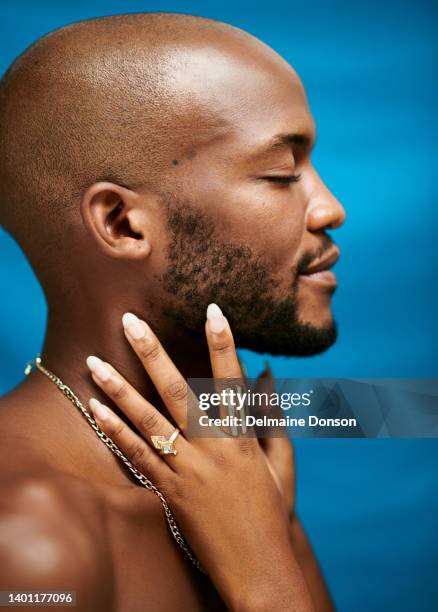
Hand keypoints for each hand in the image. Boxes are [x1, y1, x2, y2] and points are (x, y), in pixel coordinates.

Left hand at [86, 307, 312, 611]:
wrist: (258, 565)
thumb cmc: (272, 510)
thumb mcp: (281, 461)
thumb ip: (273, 414)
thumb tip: (267, 372)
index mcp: (243, 437)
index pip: (231, 381)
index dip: (223, 344)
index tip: (213, 311)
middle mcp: (213, 449)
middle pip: (178, 393)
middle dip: (154, 353)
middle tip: (130, 321)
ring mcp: (188, 471)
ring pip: (148, 423)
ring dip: (119, 390)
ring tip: (94, 362)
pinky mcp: (169, 493)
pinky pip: (137, 459)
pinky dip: (116, 433)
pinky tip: (96, 410)